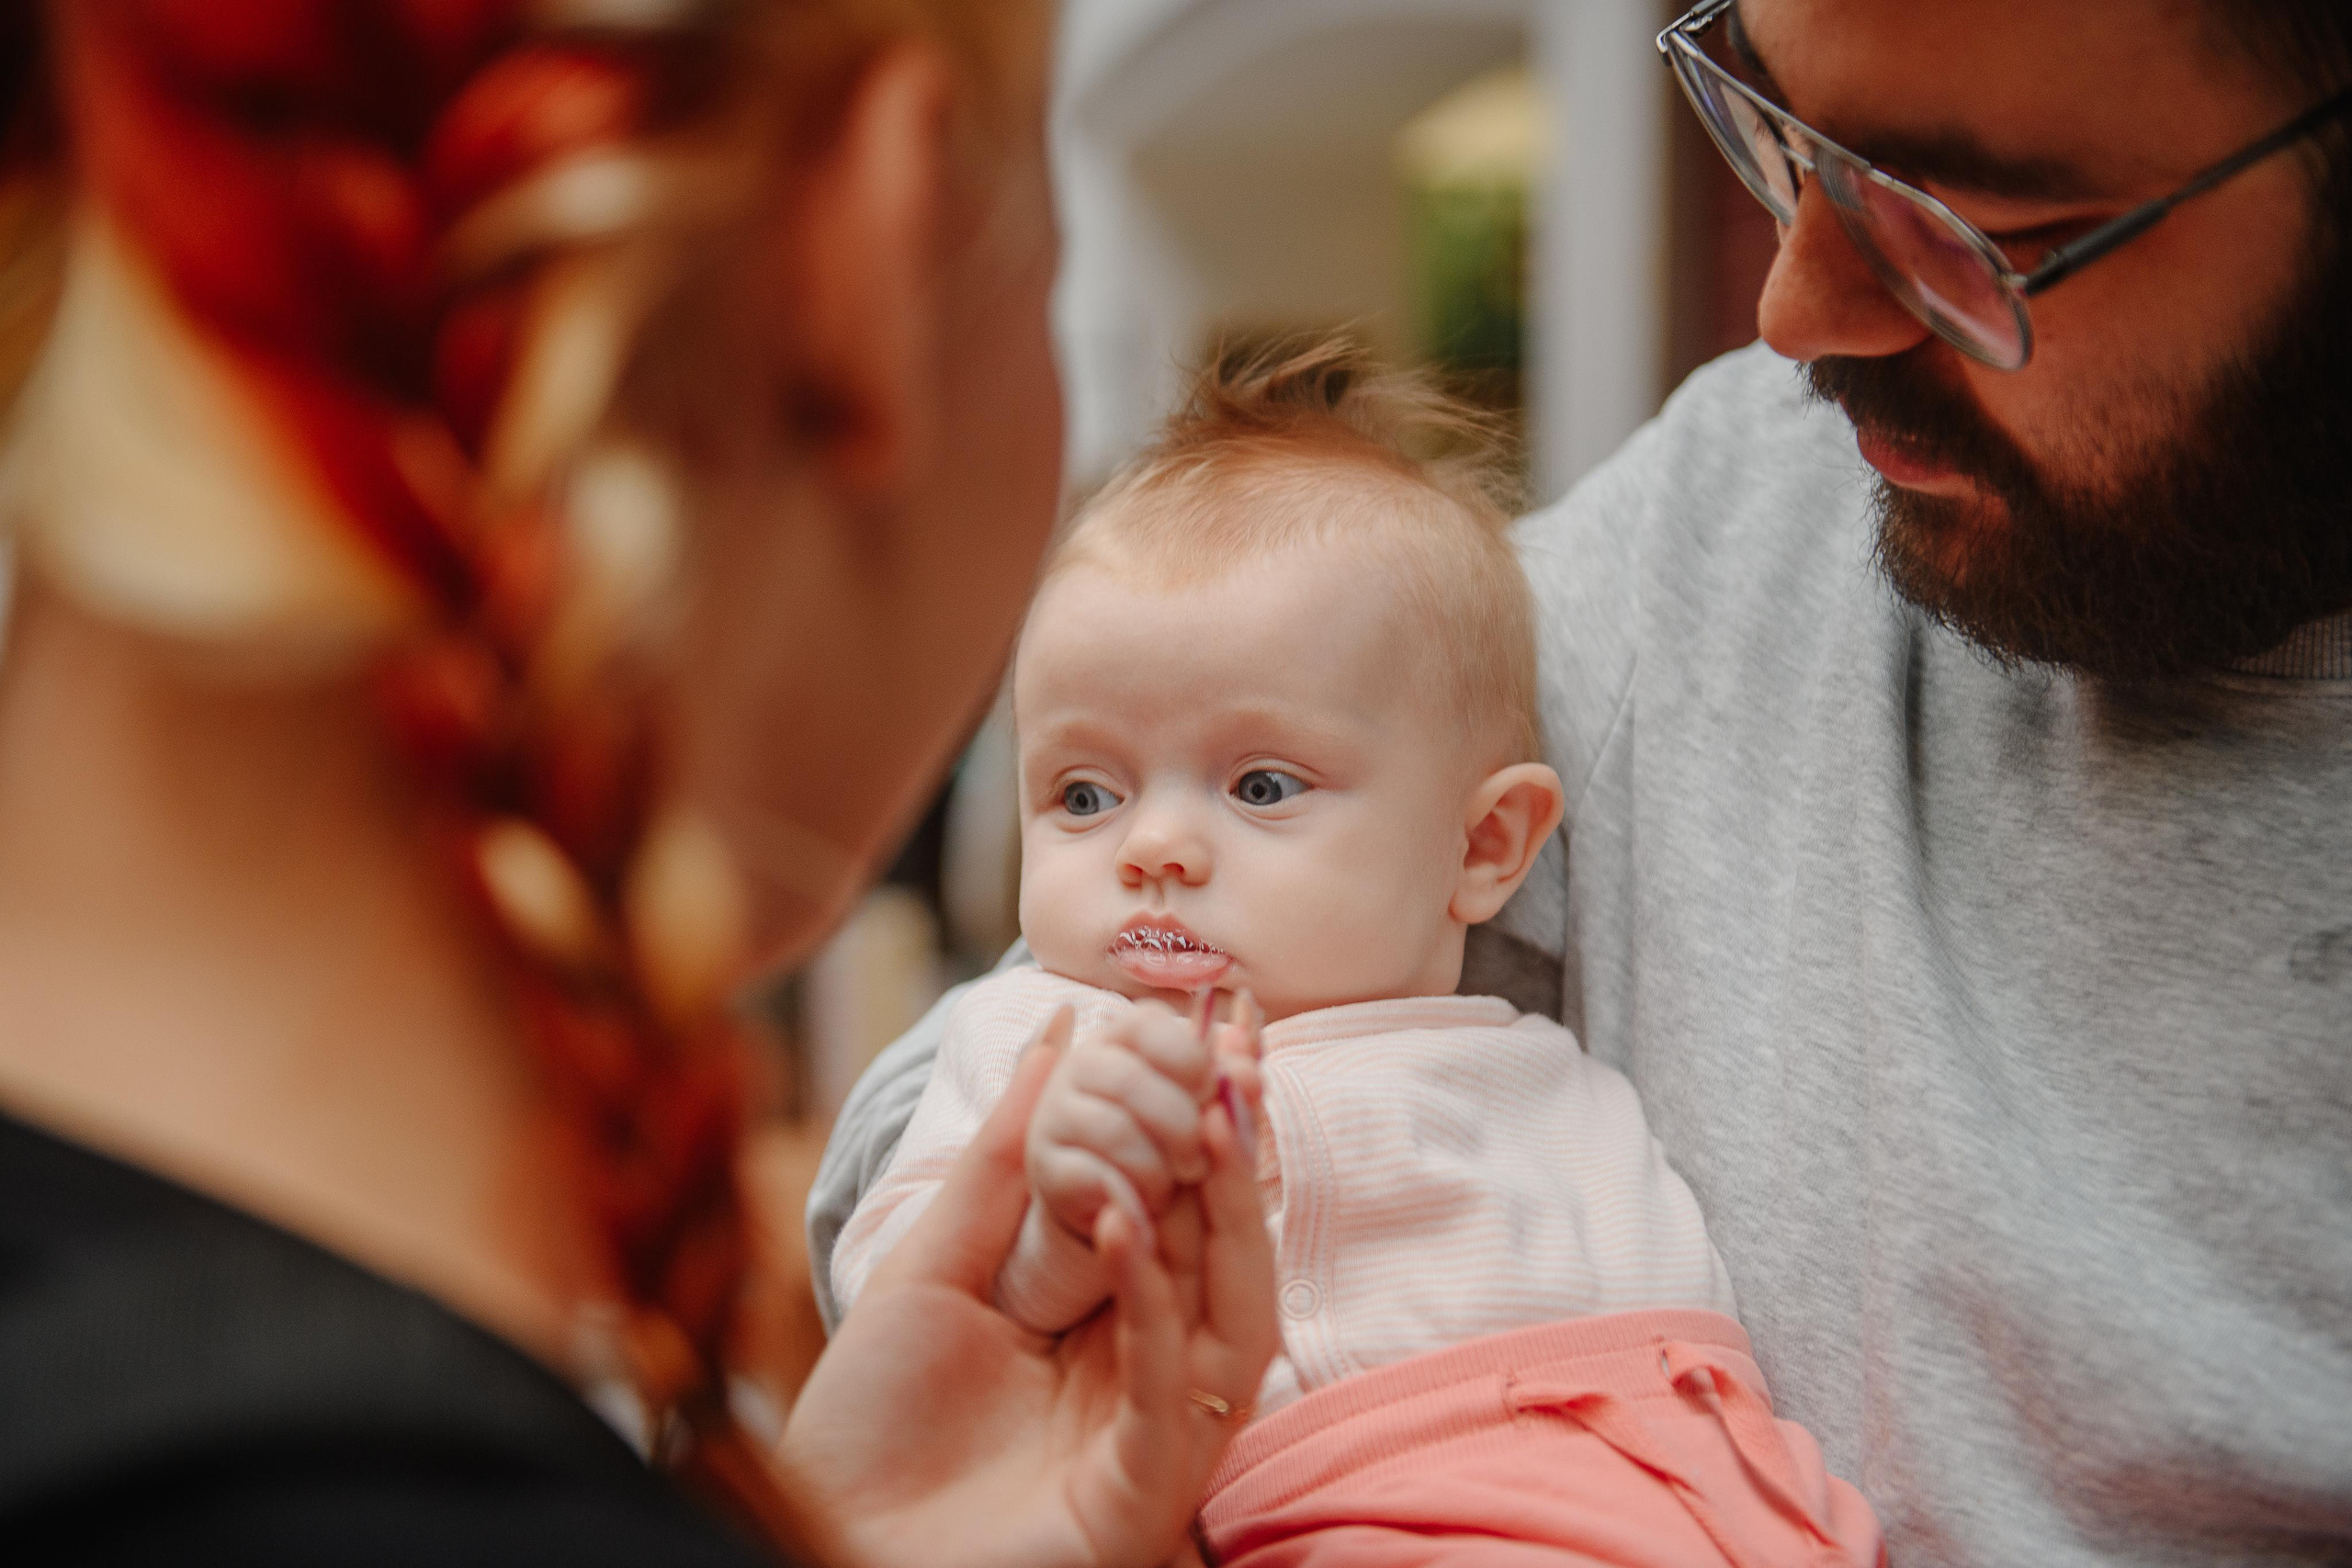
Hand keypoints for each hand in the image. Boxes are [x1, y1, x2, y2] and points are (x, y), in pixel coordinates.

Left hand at [781, 1011, 1278, 1567]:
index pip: (1185, 1204)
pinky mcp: (1139, 1491)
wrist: (823, 1542)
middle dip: (1236, 1149)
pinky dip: (1153, 1304)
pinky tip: (1120, 1224)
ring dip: (1222, 1215)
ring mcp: (1157, 1435)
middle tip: (1234, 1052)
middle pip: (1226, 1249)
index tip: (1216, 1022)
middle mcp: (1156, 1371)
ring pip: (1232, 1314)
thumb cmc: (873, 1424)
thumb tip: (1064, 1032)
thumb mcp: (933, 1265)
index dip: (1207, 1117)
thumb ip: (1003, 1160)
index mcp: (1117, 1318)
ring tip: (1202, 1119)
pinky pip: (1168, 1387)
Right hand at [1027, 991, 1263, 1244]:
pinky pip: (1093, 1177)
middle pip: (1132, 1081)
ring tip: (1171, 1187)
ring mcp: (1055, 1111)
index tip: (1211, 1097)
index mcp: (1125, 1034)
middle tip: (1198, 1163)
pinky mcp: (1043, 1165)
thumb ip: (1233, 1085)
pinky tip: (1144, 1208)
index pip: (1150, 1024)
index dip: (1191, 1062)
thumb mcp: (1211, 1110)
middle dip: (1181, 1128)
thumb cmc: (1175, 1142)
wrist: (1125, 1202)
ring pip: (1115, 1131)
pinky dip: (1131, 1198)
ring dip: (1158, 1170)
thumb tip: (1251, 1069)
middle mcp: (1081, 1062)